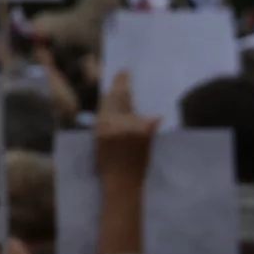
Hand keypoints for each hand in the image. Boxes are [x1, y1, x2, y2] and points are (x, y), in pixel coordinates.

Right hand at [94, 71, 156, 185]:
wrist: (122, 181)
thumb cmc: (108, 162)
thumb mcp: (99, 138)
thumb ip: (106, 120)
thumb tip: (114, 102)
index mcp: (100, 123)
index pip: (108, 98)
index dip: (115, 84)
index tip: (120, 72)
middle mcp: (115, 121)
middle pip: (121, 97)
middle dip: (123, 83)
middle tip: (126, 72)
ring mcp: (131, 126)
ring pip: (134, 109)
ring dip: (135, 108)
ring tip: (135, 105)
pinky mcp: (145, 133)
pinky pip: (150, 120)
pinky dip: (151, 120)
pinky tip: (154, 118)